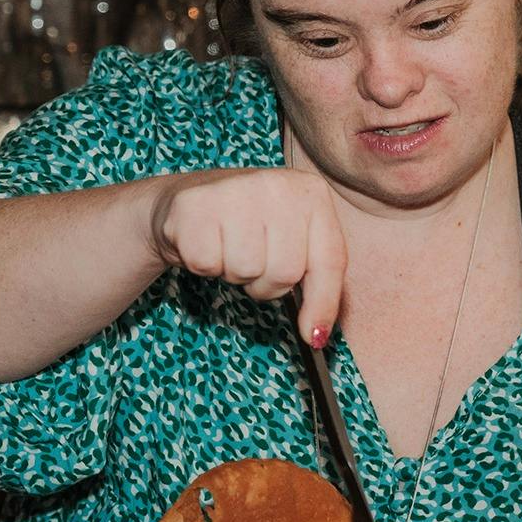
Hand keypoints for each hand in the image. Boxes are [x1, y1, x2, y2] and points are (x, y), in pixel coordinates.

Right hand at [144, 168, 345, 346]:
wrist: (191, 199)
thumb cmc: (251, 227)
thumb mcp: (294, 240)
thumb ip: (317, 281)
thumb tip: (316, 335)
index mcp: (312, 192)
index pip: (330, 260)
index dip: (323, 303)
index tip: (314, 336)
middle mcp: (277, 185)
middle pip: (285, 271)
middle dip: (268, 283)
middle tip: (255, 262)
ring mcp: (234, 191)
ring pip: (246, 270)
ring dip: (235, 273)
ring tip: (230, 247)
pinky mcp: (193, 206)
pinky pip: (207, 264)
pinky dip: (204, 265)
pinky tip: (207, 241)